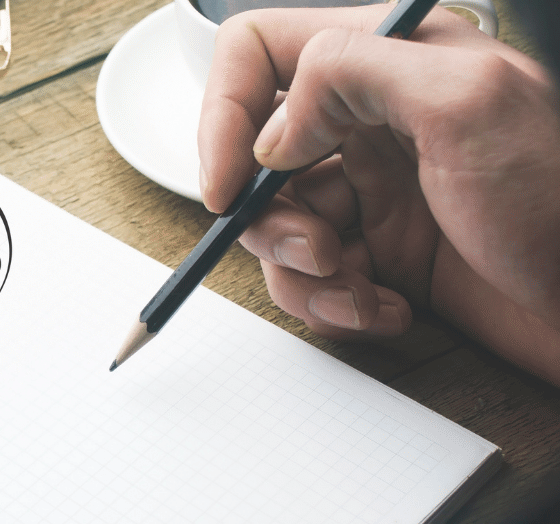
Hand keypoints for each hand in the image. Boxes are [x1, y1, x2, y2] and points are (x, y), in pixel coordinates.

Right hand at [198, 6, 559, 383]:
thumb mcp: (468, 105)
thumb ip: (356, 75)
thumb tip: (273, 127)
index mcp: (393, 58)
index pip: (258, 50)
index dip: (223, 114)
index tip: (229, 184)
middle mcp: (373, 117)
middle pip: (252, 154)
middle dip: (267, 215)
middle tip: (320, 247)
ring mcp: (373, 187)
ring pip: (274, 224)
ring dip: (301, 270)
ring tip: (358, 285)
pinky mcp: (378, 251)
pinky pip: (309, 276)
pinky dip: (332, 303)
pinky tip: (385, 306)